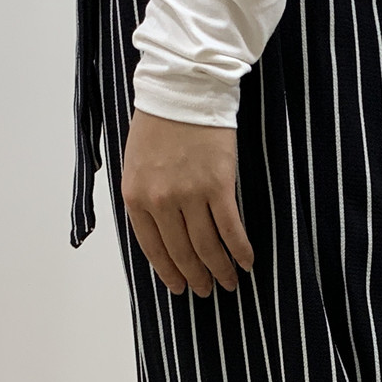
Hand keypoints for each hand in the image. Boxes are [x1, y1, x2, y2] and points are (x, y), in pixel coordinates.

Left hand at [120, 107, 253, 296]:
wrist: (183, 90)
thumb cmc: (158, 123)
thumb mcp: (135, 163)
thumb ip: (144, 198)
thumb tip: (160, 232)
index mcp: (136, 197)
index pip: (153, 248)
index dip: (168, 272)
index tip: (179, 287)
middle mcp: (160, 201)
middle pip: (181, 252)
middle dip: (195, 277)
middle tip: (206, 291)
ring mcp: (190, 194)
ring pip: (207, 246)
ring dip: (219, 269)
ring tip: (227, 283)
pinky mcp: (218, 185)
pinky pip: (230, 228)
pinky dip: (239, 250)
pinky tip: (246, 262)